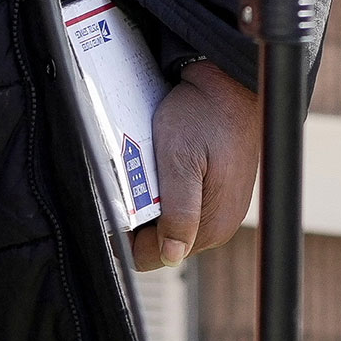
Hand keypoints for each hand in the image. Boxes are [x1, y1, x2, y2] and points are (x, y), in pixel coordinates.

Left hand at [133, 62, 260, 269]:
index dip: (126, 237)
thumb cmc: (203, 115)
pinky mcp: (218, 191)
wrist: (227, 83)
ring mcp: (221, 208)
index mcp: (211, 225)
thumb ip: (178, 212)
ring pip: (168, 222)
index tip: (113, 208)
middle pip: (160, 241)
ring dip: (150, 203)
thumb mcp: (180, 160)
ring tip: (143, 170)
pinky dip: (164, 190)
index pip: (153, 257)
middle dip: (138, 218)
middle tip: (128, 182)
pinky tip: (160, 166)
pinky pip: (181, 204)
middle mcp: (219, 223)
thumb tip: (172, 256)